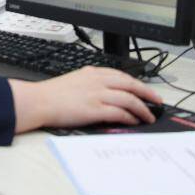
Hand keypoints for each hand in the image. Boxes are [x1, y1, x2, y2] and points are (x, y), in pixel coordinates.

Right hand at [9, 67, 161, 132]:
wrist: (38, 100)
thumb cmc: (51, 94)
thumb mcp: (73, 80)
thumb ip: (90, 82)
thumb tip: (103, 92)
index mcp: (92, 72)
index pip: (121, 75)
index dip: (137, 83)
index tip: (145, 90)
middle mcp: (97, 81)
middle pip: (130, 84)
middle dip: (147, 93)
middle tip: (157, 101)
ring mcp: (96, 94)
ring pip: (129, 99)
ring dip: (142, 109)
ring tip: (148, 117)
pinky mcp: (94, 109)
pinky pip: (119, 112)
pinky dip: (130, 117)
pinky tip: (134, 122)